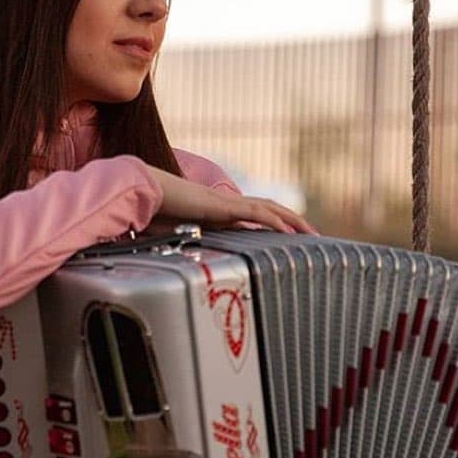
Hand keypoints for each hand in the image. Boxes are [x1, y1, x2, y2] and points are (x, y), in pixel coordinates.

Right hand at [146, 166, 316, 235]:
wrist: (144, 194)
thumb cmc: (154, 214)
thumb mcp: (173, 236)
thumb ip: (184, 245)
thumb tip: (181, 264)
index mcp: (219, 213)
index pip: (254, 216)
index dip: (274, 224)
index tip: (288, 238)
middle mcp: (228, 205)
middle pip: (270, 211)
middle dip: (293, 222)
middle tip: (313, 236)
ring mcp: (227, 204)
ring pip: (270, 210)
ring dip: (293, 221)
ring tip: (312, 233)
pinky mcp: (224, 206)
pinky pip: (257, 214)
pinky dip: (276, 222)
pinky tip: (290, 233)